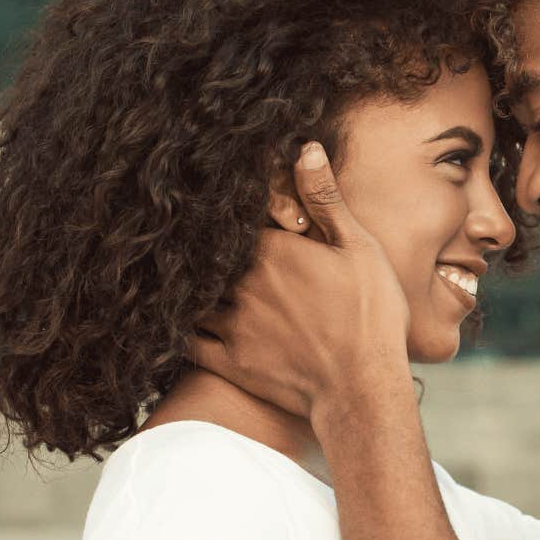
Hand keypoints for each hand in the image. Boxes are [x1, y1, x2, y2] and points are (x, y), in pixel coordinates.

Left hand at [192, 143, 410, 419]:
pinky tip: (169, 319)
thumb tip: (304, 148)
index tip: (222, 203)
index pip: (234, 216)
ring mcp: (230, 323)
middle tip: (188, 231)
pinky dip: (174, 327)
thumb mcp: (359, 249)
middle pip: (207, 253)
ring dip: (185, 283)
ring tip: (177, 274)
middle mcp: (241, 282)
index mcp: (272, 249)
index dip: (230, 211)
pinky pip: (184, 340)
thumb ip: (325, 199)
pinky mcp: (227, 361)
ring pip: (190, 293)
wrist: (361, 390)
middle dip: (204, 244)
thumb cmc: (370, 317)